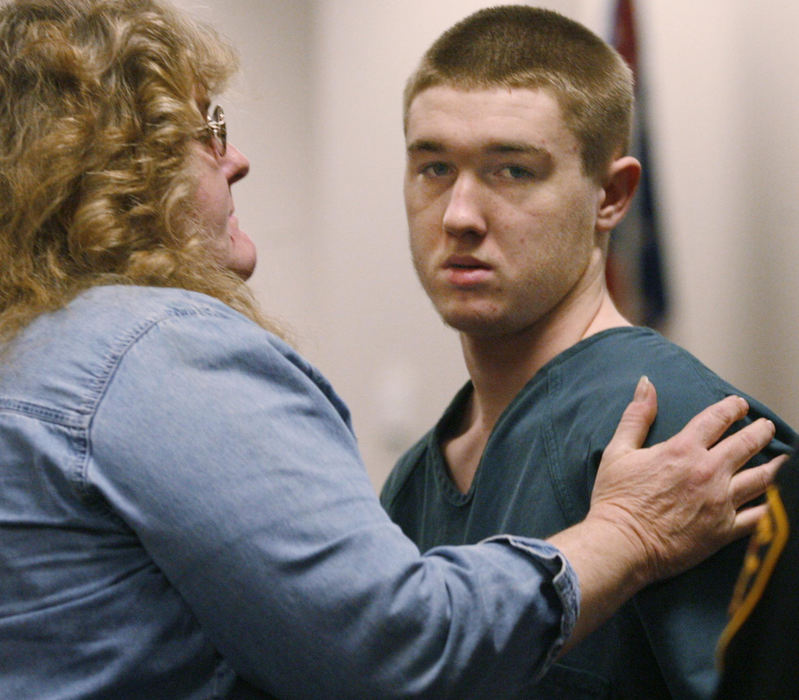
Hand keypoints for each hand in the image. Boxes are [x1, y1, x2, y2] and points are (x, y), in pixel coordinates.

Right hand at [550, 376, 785, 651]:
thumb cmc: (616, 498)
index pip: (716, 419)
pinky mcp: (724, 530)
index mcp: (683, 449)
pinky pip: (757, 515)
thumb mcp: (618, 451)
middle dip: (760, 432)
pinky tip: (771, 499)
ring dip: (772, 465)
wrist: (622, 544)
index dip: (731, 408)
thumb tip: (646, 383)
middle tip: (767, 427)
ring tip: (779, 459)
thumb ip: (636, 416)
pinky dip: (768, 505)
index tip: (739, 404)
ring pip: (760, 478)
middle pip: (746, 445)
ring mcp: (721, 502)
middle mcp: (709, 472)